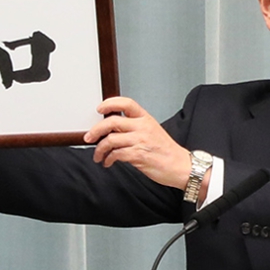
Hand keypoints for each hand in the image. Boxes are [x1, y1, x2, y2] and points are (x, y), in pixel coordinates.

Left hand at [84, 96, 203, 192]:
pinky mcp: (139, 156)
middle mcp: (143, 127)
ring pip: (111, 140)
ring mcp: (141, 141)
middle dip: (95, 130)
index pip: (126, 103)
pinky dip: (108, 159)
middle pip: (112, 122)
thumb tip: (112, 130)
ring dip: (99, 149)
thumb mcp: (152, 131)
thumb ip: (134, 128)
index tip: (99, 109)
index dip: (110, 103)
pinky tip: (109, 162)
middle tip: (89, 137)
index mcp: (146, 119)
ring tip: (98, 156)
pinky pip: (116, 155)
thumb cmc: (166, 151)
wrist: (181, 166)